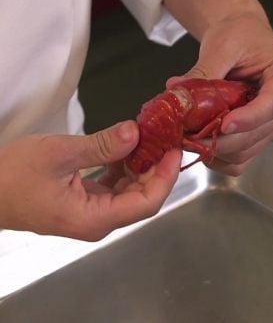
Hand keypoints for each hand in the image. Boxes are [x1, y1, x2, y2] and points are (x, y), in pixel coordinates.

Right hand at [0, 121, 180, 240]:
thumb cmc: (12, 176)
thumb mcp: (58, 154)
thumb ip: (101, 145)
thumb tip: (135, 132)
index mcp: (95, 218)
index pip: (146, 203)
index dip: (166, 177)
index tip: (174, 150)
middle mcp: (98, 221)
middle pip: (142, 197)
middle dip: (156, 168)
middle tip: (165, 138)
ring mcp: (92, 213)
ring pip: (130, 191)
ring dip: (141, 166)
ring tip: (150, 138)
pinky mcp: (85, 203)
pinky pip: (114, 186)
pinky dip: (124, 167)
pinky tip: (128, 147)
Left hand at [167, 13, 272, 174]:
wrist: (243, 38)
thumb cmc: (239, 36)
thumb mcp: (221, 46)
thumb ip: (203, 71)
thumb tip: (176, 90)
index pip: (271, 105)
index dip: (248, 119)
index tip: (223, 125)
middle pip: (257, 134)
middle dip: (222, 139)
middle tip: (187, 136)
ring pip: (246, 151)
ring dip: (216, 150)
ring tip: (188, 137)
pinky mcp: (259, 138)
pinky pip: (241, 160)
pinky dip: (219, 158)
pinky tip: (201, 145)